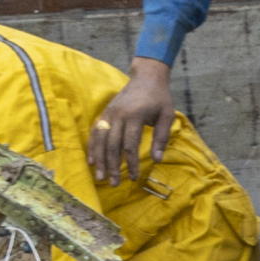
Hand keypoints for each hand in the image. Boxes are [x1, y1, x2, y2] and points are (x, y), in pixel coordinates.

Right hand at [85, 58, 179, 187]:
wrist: (147, 76)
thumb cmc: (159, 98)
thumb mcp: (167, 115)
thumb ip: (162, 138)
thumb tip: (157, 160)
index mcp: (135, 116)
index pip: (130, 145)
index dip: (131, 163)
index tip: (133, 177)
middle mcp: (119, 115)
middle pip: (112, 145)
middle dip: (112, 166)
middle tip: (113, 184)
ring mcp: (110, 114)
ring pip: (101, 140)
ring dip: (100, 160)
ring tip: (100, 177)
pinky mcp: (105, 113)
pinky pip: (95, 131)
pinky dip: (92, 147)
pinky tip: (92, 161)